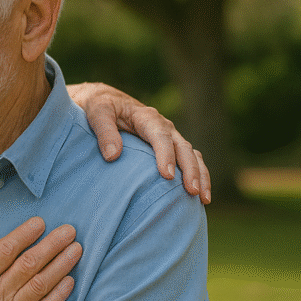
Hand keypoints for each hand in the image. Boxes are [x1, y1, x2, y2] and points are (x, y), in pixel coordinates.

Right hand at [0, 218, 80, 300]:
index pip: (6, 250)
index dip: (25, 234)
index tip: (40, 223)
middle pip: (29, 264)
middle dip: (52, 244)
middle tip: (69, 231)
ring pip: (41, 285)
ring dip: (61, 265)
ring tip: (76, 250)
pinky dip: (59, 296)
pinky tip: (70, 282)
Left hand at [68, 82, 210, 203]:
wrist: (105, 101)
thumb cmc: (100, 107)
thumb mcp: (97, 113)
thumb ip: (104, 131)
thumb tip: (113, 155)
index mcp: (147, 117)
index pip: (161, 136)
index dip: (166, 155)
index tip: (167, 176)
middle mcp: (164, 126)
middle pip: (183, 148)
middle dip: (190, 170)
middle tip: (192, 191)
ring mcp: (170, 138)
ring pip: (192, 155)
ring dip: (200, 176)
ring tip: (203, 199)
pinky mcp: (170, 148)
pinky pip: (189, 161)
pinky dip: (197, 176)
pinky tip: (199, 197)